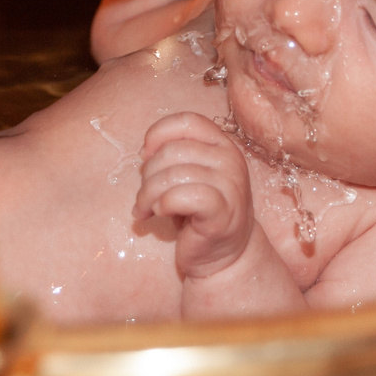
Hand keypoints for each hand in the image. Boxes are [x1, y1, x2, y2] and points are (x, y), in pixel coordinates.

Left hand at [135, 112, 256, 278]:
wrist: (226, 254)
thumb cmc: (200, 212)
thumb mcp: (188, 175)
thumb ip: (173, 156)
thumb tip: (144, 152)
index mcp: (223, 144)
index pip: (187, 121)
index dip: (158, 134)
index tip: (145, 156)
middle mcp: (231, 160)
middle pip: (173, 150)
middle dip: (147, 173)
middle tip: (144, 194)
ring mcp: (230, 186)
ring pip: (173, 175)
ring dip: (148, 194)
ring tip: (145, 208)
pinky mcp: (222, 213)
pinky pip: (182, 197)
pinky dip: (163, 204)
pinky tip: (160, 214)